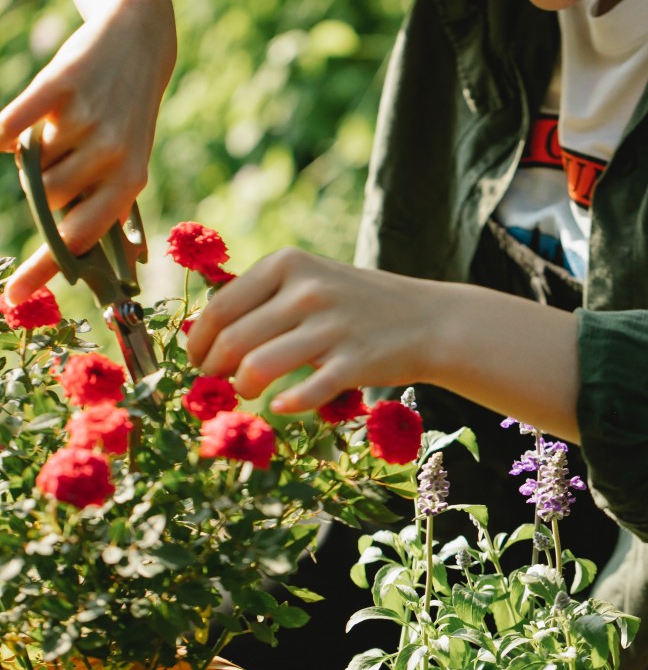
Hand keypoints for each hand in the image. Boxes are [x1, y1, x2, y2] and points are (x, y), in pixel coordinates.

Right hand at [0, 0, 175, 302]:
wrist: (137, 41)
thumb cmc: (127, 114)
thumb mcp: (130, 162)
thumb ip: (110, 208)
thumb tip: (121, 267)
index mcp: (130, 181)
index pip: (80, 238)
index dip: (44, 268)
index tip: (11, 297)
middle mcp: (112, 154)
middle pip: (46, 199)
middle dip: (43, 185)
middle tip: (62, 153)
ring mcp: (87, 119)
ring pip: (29, 165)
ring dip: (33, 153)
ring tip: (60, 128)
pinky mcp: (61, 84)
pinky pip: (11, 125)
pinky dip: (3, 130)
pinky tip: (9, 129)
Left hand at [186, 248, 432, 411]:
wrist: (428, 319)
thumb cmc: (355, 303)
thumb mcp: (309, 279)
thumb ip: (262, 297)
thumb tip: (203, 332)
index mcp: (288, 263)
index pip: (220, 307)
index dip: (198, 341)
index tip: (196, 360)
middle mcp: (307, 290)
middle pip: (233, 340)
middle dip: (214, 369)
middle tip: (216, 383)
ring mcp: (332, 326)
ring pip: (258, 367)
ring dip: (243, 388)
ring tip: (248, 391)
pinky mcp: (353, 362)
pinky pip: (303, 393)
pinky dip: (285, 404)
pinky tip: (281, 405)